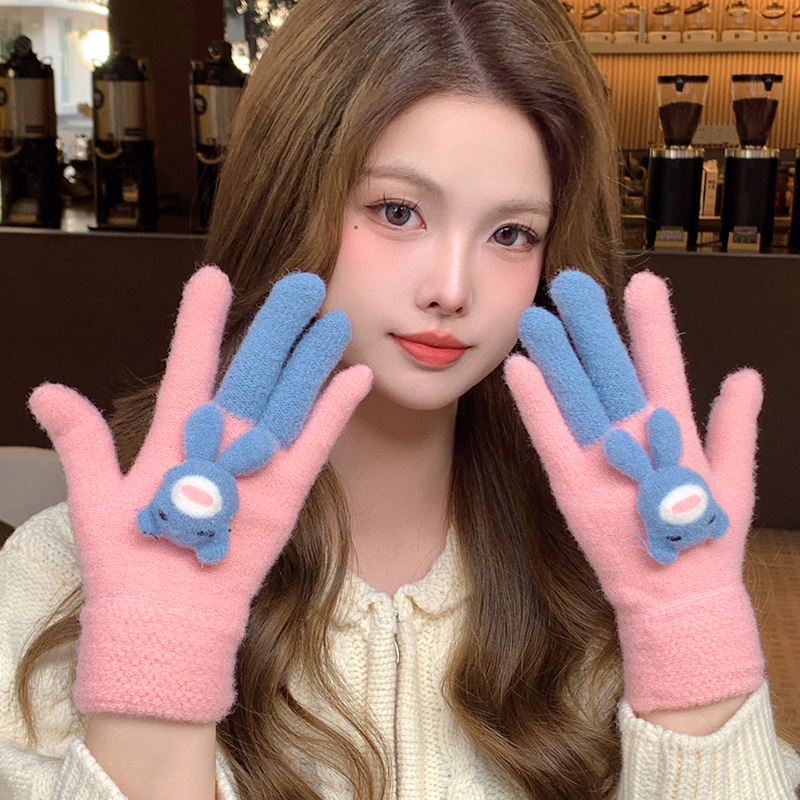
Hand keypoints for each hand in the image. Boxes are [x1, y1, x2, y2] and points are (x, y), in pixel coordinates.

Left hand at [29, 266, 371, 722]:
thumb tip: (46, 390)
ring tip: (332, 318)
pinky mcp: (286, 492)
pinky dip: (335, 411)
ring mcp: (259, 463)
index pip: (191, 364)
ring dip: (312, 360)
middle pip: (254, 372)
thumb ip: (84, 443)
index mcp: (175, 433)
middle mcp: (222, 439)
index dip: (201, 322)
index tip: (213, 277)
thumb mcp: (97, 499)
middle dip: (276, 327)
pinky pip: (315, 444)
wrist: (164, 622)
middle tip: (300, 284)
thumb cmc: (126, 565)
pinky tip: (355, 376)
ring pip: (290, 399)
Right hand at [504, 269, 763, 713]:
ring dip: (557, 356)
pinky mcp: (573, 483)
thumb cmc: (709, 539)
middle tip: (570, 283)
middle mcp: (630, 433)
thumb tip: (745, 373)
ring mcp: (598, 455)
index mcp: (671, 427)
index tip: (643, 281)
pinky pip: (551, 438)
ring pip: (576, 396)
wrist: (679, 596)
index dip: (651, 325)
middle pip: (608, 370)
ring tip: (538, 316)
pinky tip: (519, 370)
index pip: (659, 364)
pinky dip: (536, 405)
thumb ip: (735, 426)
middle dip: (590, 327)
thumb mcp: (734, 479)